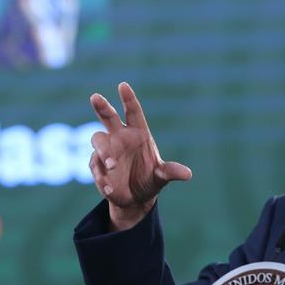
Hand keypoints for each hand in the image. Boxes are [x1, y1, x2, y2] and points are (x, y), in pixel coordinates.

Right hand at [89, 82, 191, 230]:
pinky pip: (95, 166)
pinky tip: (109, 189)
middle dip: (102, 107)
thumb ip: (170, 172)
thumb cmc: (150, 180)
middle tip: (96, 97)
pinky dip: (101, 177)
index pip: (133, 112)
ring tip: (113, 166)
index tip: (123, 85)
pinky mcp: (98, 166)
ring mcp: (107, 151)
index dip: (128, 99)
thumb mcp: (161, 177)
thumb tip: (188, 174)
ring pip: (98, 140)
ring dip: (104, 151)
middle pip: (108, 117)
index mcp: (138, 134)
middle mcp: (120, 138)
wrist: (135, 199)